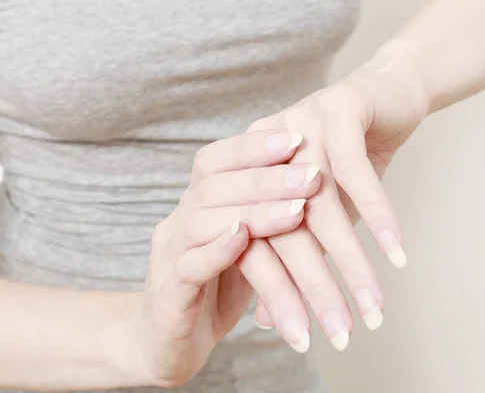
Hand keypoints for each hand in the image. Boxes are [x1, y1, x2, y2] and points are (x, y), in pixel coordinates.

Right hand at [120, 129, 320, 386]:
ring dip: (254, 211)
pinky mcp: (167, 293)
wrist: (166, 346)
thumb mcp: (248, 251)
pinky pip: (188, 264)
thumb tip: (317, 188)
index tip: (298, 138)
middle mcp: (178, 221)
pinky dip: (218, 249)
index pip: (216, 160)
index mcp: (197, 206)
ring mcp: (168, 255)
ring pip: (203, 219)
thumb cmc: (216, 292)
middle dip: (267, 176)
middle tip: (312, 174)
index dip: (253, 146)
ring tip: (297, 209)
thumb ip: (266, 222)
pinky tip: (243, 238)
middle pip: (214, 184)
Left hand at [241, 58, 428, 349]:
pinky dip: (378, 215)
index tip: (302, 338)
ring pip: (323, 209)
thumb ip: (294, 255)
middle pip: (286, 233)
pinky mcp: (337, 110)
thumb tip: (266, 317)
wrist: (387, 94)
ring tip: (373, 307)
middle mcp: (266, 152)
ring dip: (352, 263)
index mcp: (250, 175)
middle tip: (339, 334)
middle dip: (316, 289)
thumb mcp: (320, 211)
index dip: (280, 295)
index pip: (257, 246)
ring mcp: (298, 127)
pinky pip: (357, 173)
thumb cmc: (348, 159)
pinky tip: (395, 252)